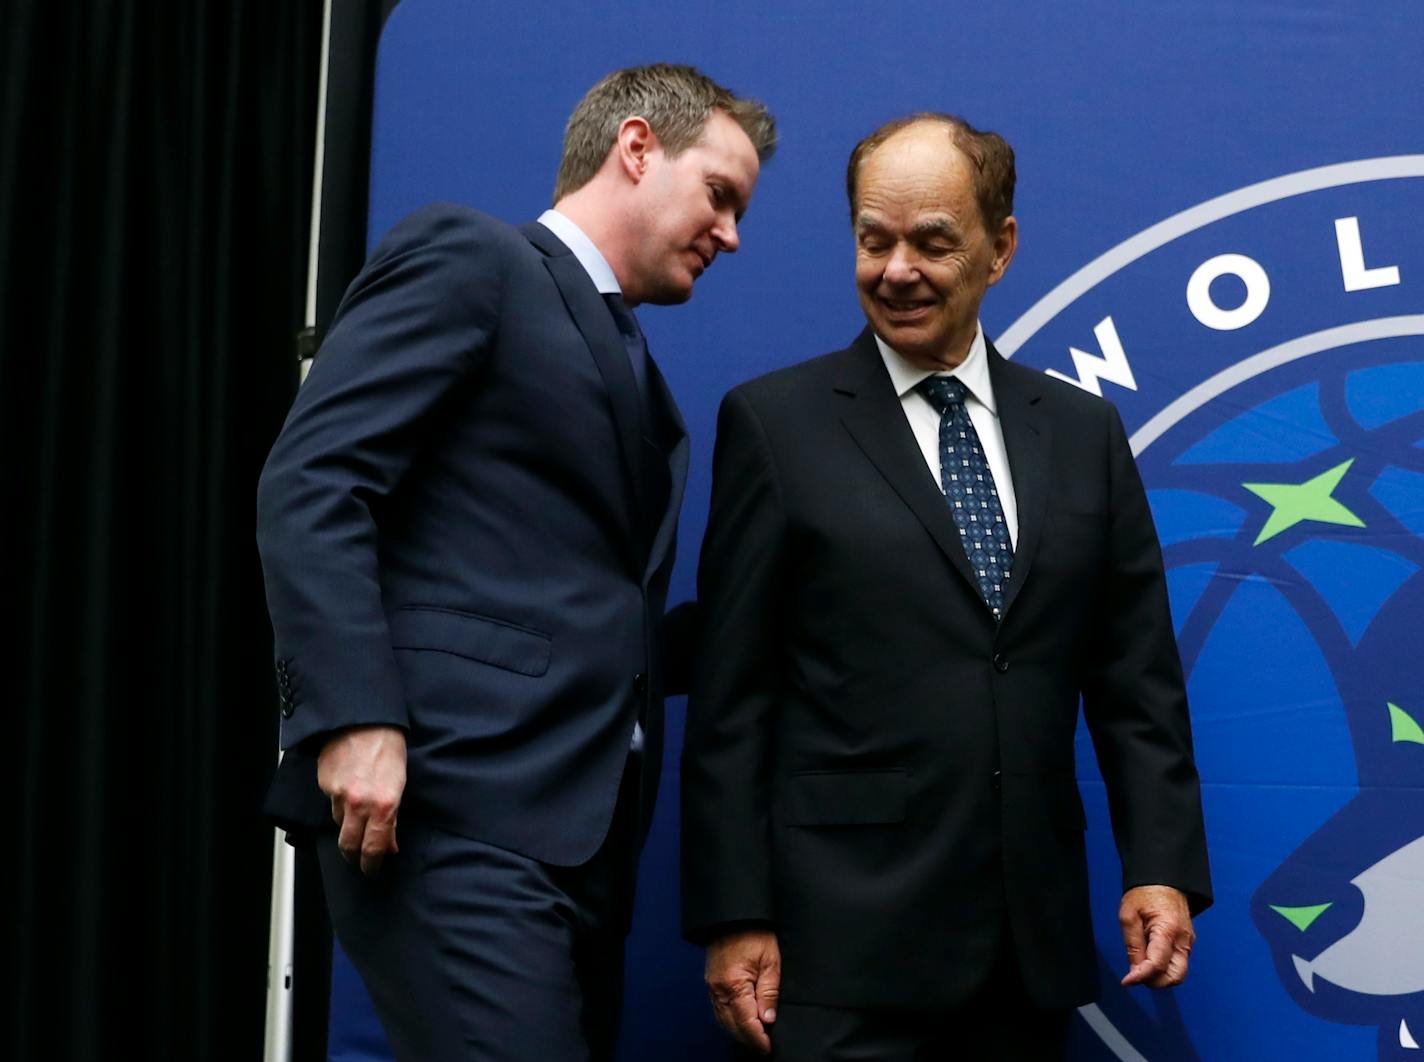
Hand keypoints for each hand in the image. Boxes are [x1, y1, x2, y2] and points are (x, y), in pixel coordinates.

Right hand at [317, 724, 406, 875]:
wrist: (362, 719)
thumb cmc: (387, 745)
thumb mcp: (400, 782)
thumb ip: (393, 816)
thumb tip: (391, 843)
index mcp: (383, 804)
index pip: (374, 848)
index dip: (371, 864)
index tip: (372, 870)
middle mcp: (359, 803)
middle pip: (349, 845)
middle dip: (354, 855)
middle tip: (359, 858)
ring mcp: (338, 795)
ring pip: (339, 824)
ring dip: (348, 824)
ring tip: (358, 812)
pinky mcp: (324, 785)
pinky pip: (331, 803)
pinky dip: (338, 802)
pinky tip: (347, 789)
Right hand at [705, 928, 780, 1053]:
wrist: (733, 915)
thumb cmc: (754, 933)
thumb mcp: (771, 961)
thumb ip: (769, 992)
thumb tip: (768, 1019)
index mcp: (734, 984)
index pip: (746, 1022)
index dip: (758, 1039)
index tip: (768, 1048)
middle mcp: (719, 989)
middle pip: (732, 1026)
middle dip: (748, 1040)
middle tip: (764, 1049)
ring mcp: (712, 986)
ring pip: (723, 1020)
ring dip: (738, 1033)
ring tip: (755, 1040)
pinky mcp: (711, 982)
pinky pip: (718, 1009)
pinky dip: (729, 1021)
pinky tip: (740, 1024)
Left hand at [1119, 884, 1193, 987]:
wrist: (1162, 880)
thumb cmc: (1144, 893)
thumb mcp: (1129, 915)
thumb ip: (1132, 945)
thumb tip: (1134, 972)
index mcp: (1168, 930)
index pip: (1157, 965)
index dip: (1141, 977)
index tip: (1127, 982)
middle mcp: (1183, 940)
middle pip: (1175, 977)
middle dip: (1155, 982)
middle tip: (1135, 975)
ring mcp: (1188, 942)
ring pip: (1178, 973)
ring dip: (1160, 977)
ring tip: (1141, 966)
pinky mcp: (1187, 943)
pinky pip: (1178, 964)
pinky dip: (1165, 968)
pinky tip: (1150, 959)